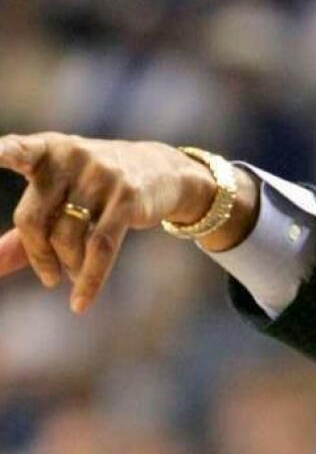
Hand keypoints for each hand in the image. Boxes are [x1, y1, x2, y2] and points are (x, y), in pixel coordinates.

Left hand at [0, 133, 255, 313]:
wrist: (163, 172)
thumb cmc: (98, 186)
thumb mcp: (61, 198)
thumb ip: (25, 231)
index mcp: (47, 151)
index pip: (14, 150)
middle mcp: (72, 158)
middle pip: (33, 221)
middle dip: (38, 257)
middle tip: (49, 277)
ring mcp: (102, 175)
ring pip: (67, 239)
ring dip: (68, 267)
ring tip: (74, 274)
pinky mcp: (127, 198)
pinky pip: (99, 248)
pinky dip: (89, 280)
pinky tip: (80, 303)